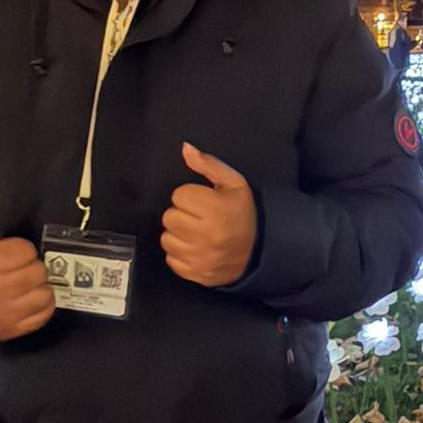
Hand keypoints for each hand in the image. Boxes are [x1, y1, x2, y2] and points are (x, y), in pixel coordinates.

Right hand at [0, 165, 55, 340]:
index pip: (26, 251)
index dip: (18, 252)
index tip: (4, 257)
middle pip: (38, 271)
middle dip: (28, 270)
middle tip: (12, 273)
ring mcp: (6, 313)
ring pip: (46, 293)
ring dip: (37, 289)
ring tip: (19, 288)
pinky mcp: (15, 330)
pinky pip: (45, 313)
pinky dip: (40, 308)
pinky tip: (24, 302)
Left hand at [160, 142, 256, 286]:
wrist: (256, 252)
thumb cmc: (242, 213)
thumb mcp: (234, 184)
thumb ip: (209, 164)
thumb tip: (185, 148)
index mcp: (216, 209)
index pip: (179, 195)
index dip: (190, 196)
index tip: (203, 202)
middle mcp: (206, 235)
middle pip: (169, 217)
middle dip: (182, 215)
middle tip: (199, 218)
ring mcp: (199, 257)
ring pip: (167, 238)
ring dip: (178, 234)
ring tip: (195, 233)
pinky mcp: (194, 273)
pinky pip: (171, 259)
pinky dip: (180, 254)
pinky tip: (195, 249)